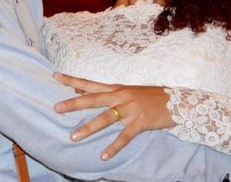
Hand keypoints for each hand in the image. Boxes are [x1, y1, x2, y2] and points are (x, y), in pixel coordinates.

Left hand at [52, 72, 173, 159]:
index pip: (89, 83)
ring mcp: (130, 109)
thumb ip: (105, 91)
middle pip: (92, 99)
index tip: (55, 75)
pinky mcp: (140, 122)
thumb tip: (81, 89)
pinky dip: (114, 146)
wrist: (176, 100)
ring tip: (73, 136)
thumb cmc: (148, 96)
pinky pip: (124, 136)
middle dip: (73, 104)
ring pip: (105, 119)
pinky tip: (103, 155)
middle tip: (56, 108)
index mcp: (115, 88)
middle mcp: (120, 96)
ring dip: (88, 128)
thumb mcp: (125, 90)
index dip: (72, 79)